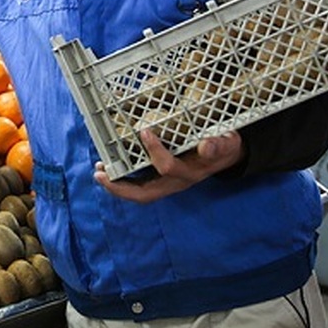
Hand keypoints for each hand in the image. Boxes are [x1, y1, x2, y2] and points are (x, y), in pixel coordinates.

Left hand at [94, 129, 244, 202]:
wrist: (228, 156)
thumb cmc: (223, 145)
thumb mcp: (227, 142)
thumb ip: (219, 144)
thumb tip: (207, 145)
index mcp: (191, 171)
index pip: (170, 167)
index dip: (156, 153)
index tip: (144, 133)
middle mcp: (178, 182)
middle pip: (147, 194)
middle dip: (122, 187)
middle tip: (101, 173)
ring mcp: (169, 185)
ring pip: (141, 194)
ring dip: (118, 187)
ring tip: (99, 172)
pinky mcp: (163, 182)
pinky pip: (140, 188)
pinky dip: (123, 182)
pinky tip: (109, 170)